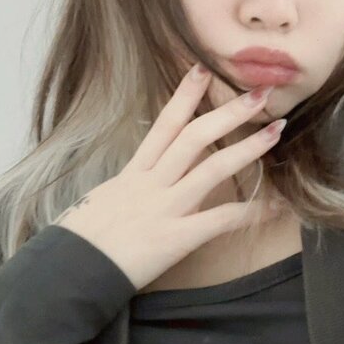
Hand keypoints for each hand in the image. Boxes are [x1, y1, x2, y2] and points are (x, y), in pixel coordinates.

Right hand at [52, 65, 283, 289]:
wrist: (66, 274)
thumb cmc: (78, 245)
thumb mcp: (100, 205)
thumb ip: (126, 191)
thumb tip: (139, 184)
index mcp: (132, 175)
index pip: (163, 125)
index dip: (184, 95)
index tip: (203, 69)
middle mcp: (150, 184)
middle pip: (194, 137)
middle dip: (228, 112)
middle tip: (260, 93)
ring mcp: (164, 209)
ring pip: (212, 169)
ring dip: (248, 147)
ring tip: (277, 131)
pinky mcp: (175, 238)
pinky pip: (220, 221)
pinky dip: (252, 212)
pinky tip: (277, 206)